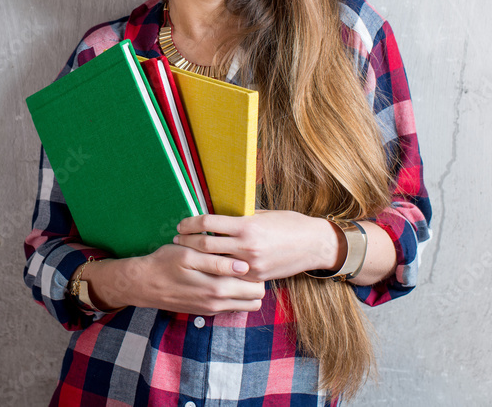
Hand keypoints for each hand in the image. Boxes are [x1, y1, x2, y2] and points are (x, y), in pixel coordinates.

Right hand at [83, 244, 265, 315]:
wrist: (143, 284)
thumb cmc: (165, 263)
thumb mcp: (189, 255)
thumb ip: (217, 262)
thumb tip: (244, 266)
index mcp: (217, 288)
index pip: (256, 287)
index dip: (257, 271)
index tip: (249, 257)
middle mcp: (218, 303)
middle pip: (256, 298)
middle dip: (255, 282)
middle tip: (245, 263)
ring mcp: (212, 309)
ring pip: (246, 305)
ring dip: (245, 290)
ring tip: (235, 272)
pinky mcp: (205, 311)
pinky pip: (230, 306)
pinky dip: (232, 295)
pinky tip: (220, 279)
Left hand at [173, 210, 339, 281]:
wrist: (314, 245)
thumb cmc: (289, 224)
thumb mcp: (262, 214)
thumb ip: (239, 217)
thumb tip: (216, 217)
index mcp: (246, 226)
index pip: (207, 223)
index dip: (190, 223)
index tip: (182, 224)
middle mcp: (247, 246)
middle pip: (205, 245)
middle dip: (187, 242)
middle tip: (177, 239)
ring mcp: (251, 264)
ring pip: (215, 263)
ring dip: (198, 258)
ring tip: (187, 254)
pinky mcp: (257, 277)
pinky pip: (231, 275)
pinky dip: (218, 271)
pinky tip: (209, 268)